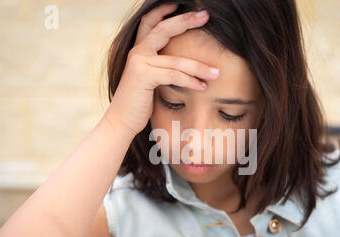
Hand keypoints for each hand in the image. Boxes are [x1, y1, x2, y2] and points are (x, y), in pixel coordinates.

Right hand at [106, 3, 220, 136]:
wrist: (122, 122)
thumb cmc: (139, 103)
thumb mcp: (151, 80)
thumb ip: (162, 68)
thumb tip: (184, 65)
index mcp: (138, 50)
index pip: (150, 22)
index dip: (163, 11)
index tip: (179, 4)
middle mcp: (137, 52)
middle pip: (164, 29)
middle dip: (186, 20)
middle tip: (206, 15)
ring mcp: (139, 62)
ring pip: (176, 60)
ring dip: (200, 67)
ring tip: (217, 73)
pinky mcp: (143, 75)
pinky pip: (174, 75)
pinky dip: (191, 81)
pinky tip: (203, 87)